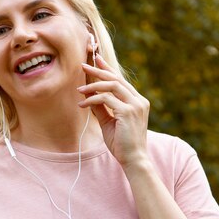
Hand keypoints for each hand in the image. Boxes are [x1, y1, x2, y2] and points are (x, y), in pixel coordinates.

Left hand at [77, 54, 149, 169]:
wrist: (133, 159)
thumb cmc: (122, 143)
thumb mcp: (109, 122)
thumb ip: (102, 108)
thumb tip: (89, 97)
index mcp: (138, 101)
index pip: (121, 80)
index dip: (108, 69)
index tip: (96, 59)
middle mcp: (139, 100)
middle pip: (116, 78)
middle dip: (98, 71)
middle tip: (83, 65)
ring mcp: (135, 105)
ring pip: (111, 86)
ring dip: (93, 85)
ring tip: (79, 90)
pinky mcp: (128, 112)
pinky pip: (106, 99)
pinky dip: (92, 99)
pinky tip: (83, 104)